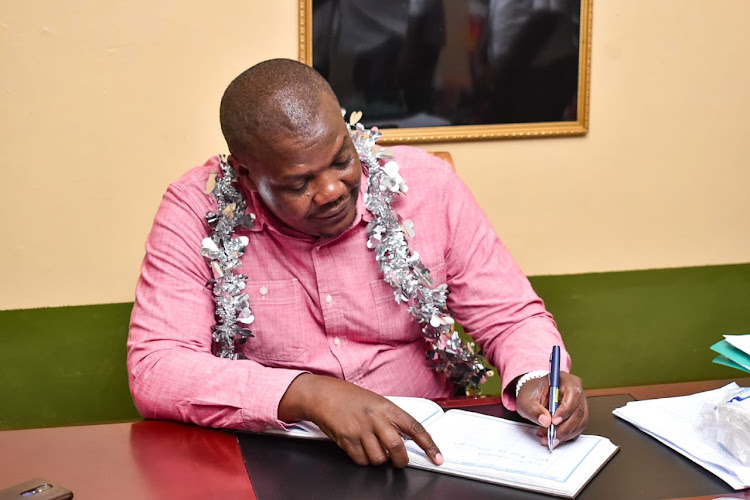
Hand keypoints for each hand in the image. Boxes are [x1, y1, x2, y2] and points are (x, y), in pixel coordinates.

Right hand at [278, 374, 443, 467]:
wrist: (323, 394)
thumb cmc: (349, 397)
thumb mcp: (376, 402)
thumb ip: (390, 418)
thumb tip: (406, 437)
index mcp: (387, 407)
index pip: (415, 427)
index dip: (429, 444)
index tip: (437, 456)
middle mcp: (375, 418)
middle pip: (396, 448)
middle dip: (401, 460)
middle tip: (400, 461)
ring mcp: (360, 429)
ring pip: (378, 458)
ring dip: (380, 460)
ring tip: (375, 450)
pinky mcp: (347, 440)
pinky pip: (361, 460)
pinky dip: (364, 460)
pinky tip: (361, 449)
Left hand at [515, 372, 588, 447]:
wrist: (533, 395)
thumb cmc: (531, 393)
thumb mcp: (526, 401)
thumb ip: (534, 410)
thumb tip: (545, 421)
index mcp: (564, 379)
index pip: (573, 394)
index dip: (565, 409)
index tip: (554, 421)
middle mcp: (576, 390)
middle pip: (578, 411)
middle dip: (564, 427)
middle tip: (550, 436)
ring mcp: (579, 403)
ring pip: (579, 422)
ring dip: (565, 434)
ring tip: (548, 438)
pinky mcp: (578, 415)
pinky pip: (577, 428)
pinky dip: (566, 435)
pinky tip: (553, 437)